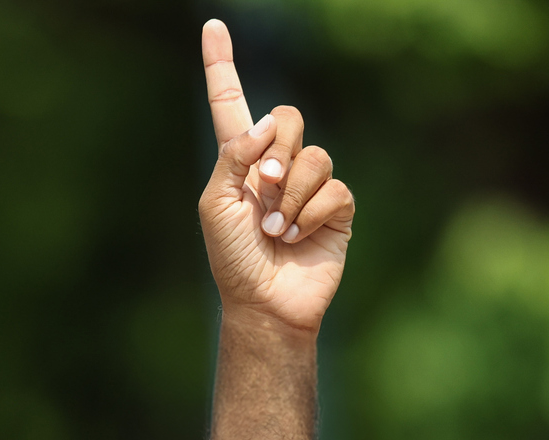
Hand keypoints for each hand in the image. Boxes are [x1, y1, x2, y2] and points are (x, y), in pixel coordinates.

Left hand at [196, 19, 353, 336]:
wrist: (263, 304)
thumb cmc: (232, 260)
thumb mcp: (216, 205)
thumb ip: (234, 157)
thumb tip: (269, 124)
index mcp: (239, 161)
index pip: (230, 104)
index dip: (221, 66)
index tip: (213, 27)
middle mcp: (276, 167)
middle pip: (288, 117)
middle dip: (276, 151)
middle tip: (263, 191)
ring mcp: (308, 186)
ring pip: (314, 156)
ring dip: (290, 197)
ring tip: (275, 231)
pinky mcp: (336, 209)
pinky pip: (333, 188)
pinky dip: (310, 214)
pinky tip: (296, 238)